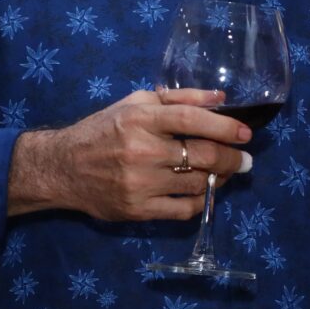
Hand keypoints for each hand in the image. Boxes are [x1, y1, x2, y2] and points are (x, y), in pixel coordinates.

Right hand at [8, 88, 251, 221]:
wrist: (63, 167)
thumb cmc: (104, 130)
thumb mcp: (135, 103)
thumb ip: (179, 98)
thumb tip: (221, 99)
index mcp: (140, 119)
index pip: (191, 120)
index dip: (223, 127)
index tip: (245, 133)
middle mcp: (141, 151)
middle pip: (201, 155)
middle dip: (232, 158)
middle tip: (246, 160)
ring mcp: (140, 183)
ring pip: (197, 183)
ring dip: (219, 179)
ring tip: (225, 173)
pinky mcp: (137, 209)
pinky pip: (183, 210)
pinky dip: (201, 201)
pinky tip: (204, 191)